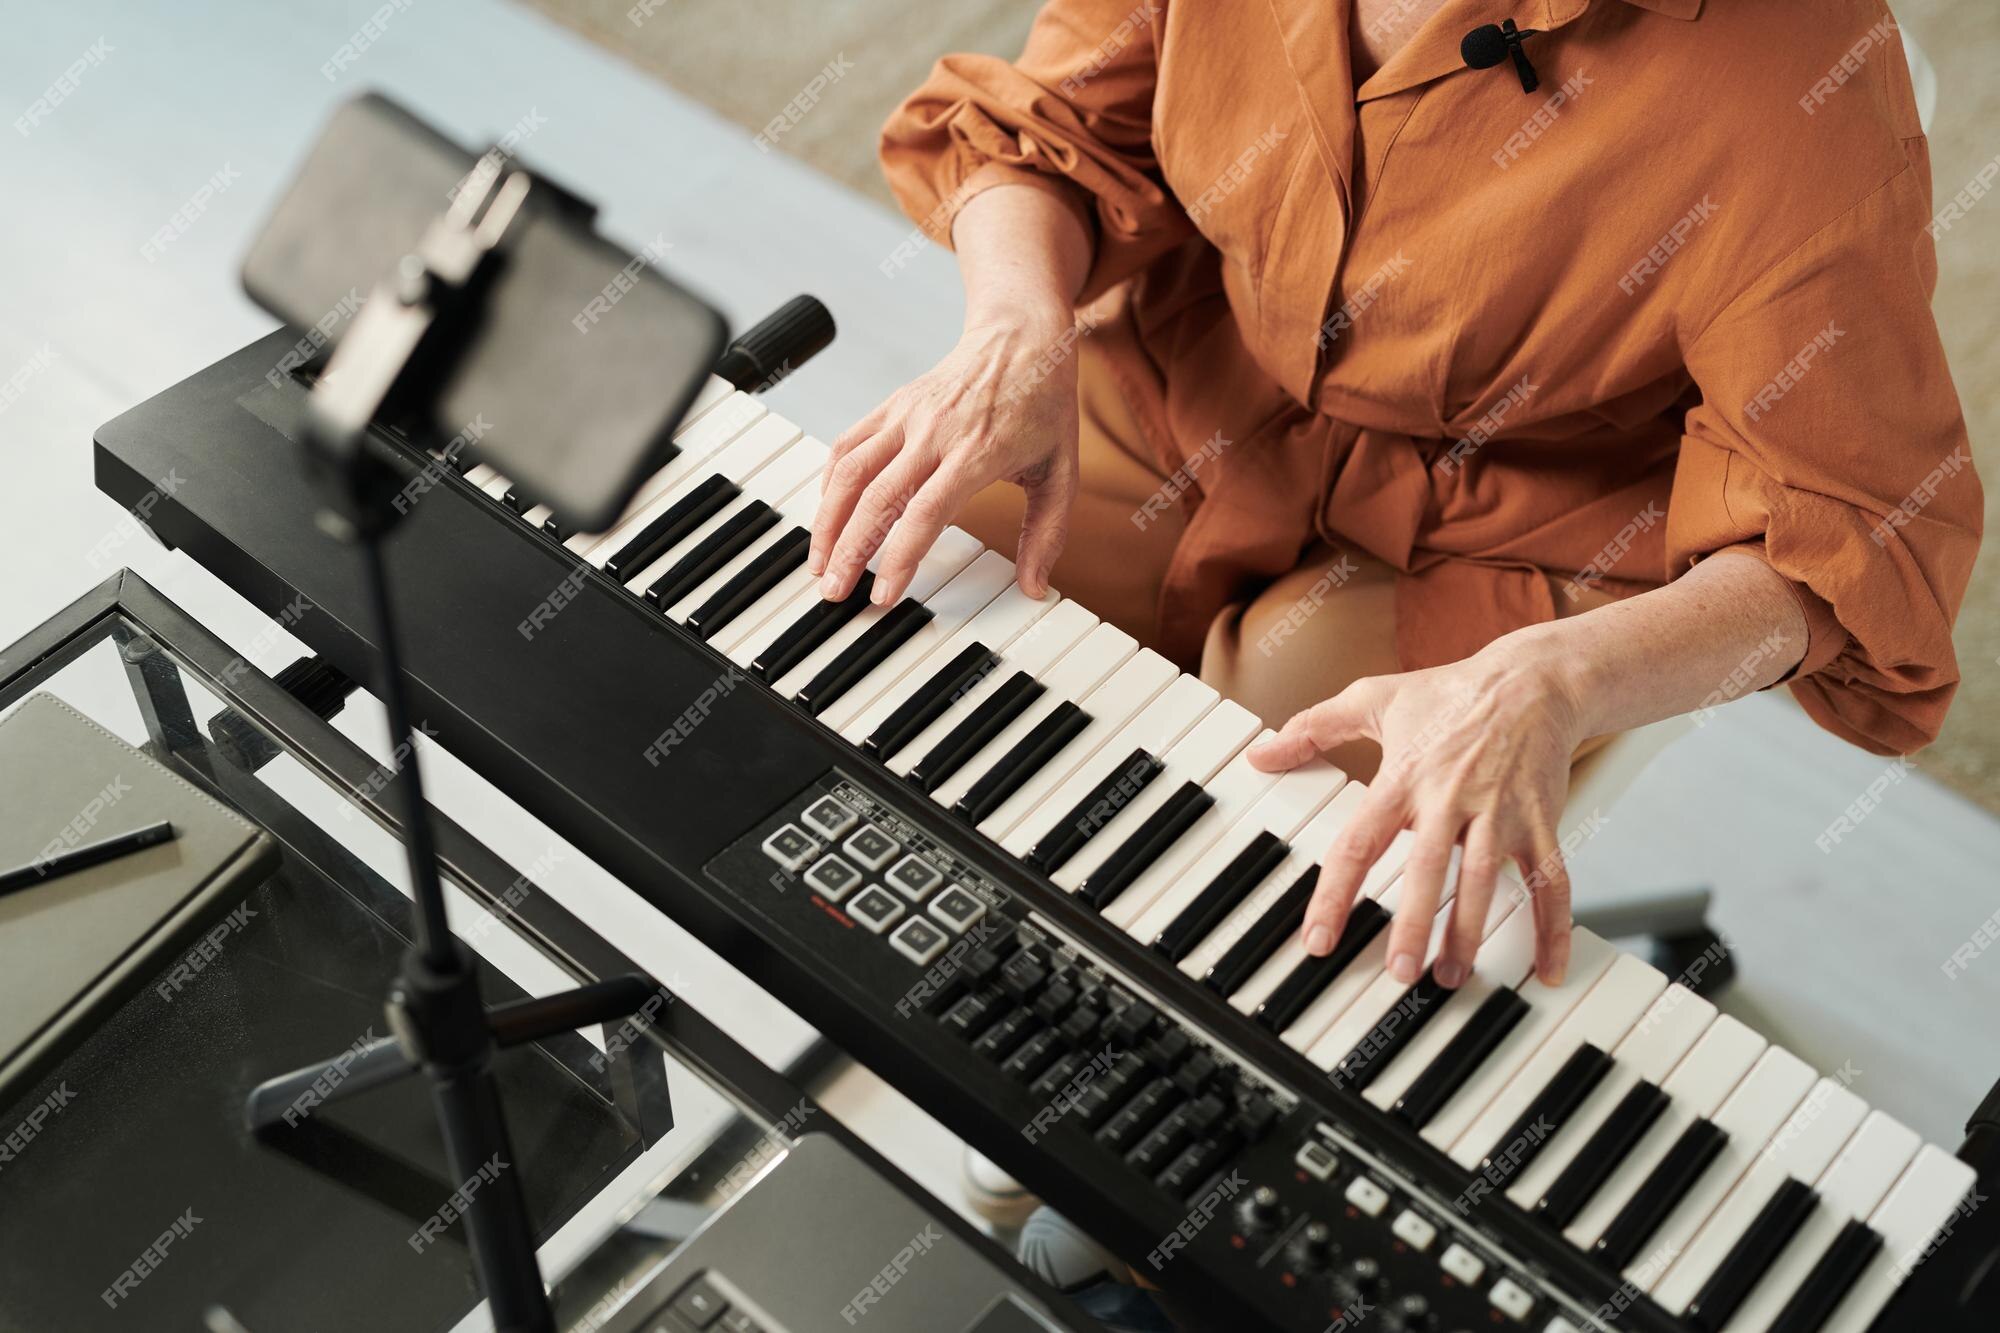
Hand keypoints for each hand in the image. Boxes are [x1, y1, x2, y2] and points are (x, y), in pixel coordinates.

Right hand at [809, 314, 1081, 604]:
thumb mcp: (1062, 471)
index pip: (926, 512)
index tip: (883, 595)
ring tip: (818, 562)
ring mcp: (907, 415)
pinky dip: (830, 482)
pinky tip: (827, 515)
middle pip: (877, 498)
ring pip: (850, 471)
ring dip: (827, 520)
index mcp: (977, 451)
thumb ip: (1048, 533)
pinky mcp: (891, 405)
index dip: (899, 557)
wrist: (1022, 335)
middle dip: (849, 551)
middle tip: (833, 592)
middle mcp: (935, 432)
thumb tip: (1034, 589)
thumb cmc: (1043, 404)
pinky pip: (848, 445)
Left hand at [1246, 633, 1586, 988]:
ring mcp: (1500, 813)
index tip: (1318, 939)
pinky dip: (1553, 927)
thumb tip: (1262, 753)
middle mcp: (1451, 799)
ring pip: (1485, 881)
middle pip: (1428, 868)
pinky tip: (1548, 970)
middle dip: (1415, 924)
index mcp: (1404, 778)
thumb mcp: (1373, 698)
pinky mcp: (1541, 822)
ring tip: (1451, 975)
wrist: (1532, 680)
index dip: (1335, 893)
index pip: (1360, 842)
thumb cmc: (1450, 693)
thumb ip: (1313, 728)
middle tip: (1399, 973)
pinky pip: (1552, 881)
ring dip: (1470, 933)